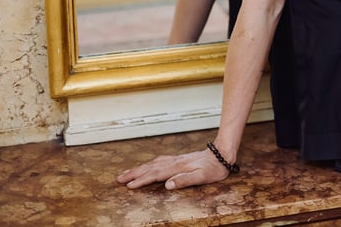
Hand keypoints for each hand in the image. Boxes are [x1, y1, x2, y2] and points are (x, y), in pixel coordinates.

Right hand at [116, 148, 230, 189]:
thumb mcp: (202, 177)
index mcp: (177, 168)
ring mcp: (175, 160)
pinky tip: (146, 166)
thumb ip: (184, 180)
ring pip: (152, 164)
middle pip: (150, 168)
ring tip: (126, 173)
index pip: (155, 175)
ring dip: (138, 168)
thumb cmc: (214, 168)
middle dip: (134, 174)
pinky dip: (148, 164)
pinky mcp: (178, 159)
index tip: (129, 186)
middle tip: (118, 179)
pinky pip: (159, 161)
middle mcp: (174, 162)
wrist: (222, 154)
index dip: (142, 180)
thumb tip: (167, 185)